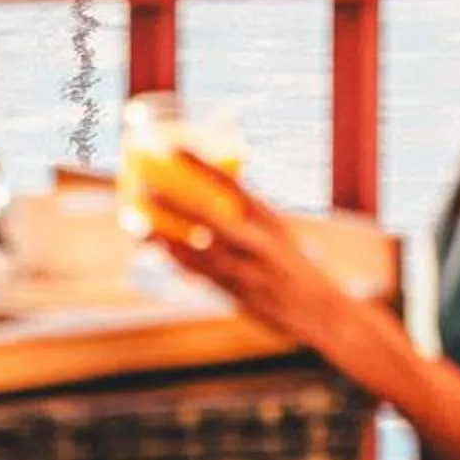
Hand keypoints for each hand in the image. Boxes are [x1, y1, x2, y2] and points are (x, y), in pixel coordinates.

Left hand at [155, 153, 359, 362]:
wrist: (321, 311)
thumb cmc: (294, 266)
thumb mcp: (278, 232)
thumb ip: (248, 216)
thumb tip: (214, 192)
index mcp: (268, 219)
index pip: (231, 184)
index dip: (201, 164)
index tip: (173, 148)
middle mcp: (258, 243)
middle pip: (209, 217)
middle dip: (175, 202)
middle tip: (145, 188)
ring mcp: (248, 271)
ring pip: (198, 252)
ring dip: (165, 239)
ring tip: (138, 224)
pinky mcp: (239, 296)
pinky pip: (202, 277)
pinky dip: (180, 264)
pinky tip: (160, 254)